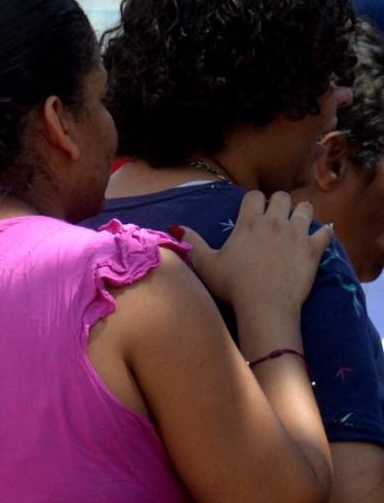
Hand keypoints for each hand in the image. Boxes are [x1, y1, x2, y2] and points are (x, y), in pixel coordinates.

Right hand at [180, 191, 331, 320]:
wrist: (265, 305)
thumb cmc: (232, 285)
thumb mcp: (205, 263)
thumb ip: (192, 242)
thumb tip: (176, 227)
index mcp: (248, 223)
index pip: (254, 196)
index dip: (254, 201)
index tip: (252, 212)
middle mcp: (274, 222)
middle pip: (282, 197)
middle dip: (279, 203)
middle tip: (275, 217)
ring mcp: (297, 234)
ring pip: (306, 208)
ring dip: (301, 212)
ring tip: (296, 223)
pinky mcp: (314, 249)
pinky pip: (326, 232)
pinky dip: (324, 232)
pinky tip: (320, 235)